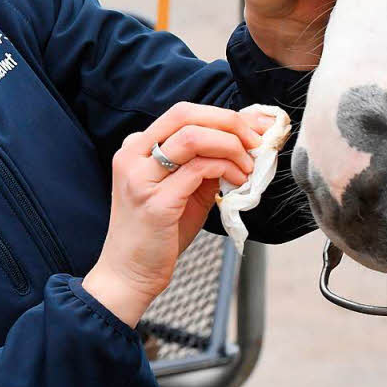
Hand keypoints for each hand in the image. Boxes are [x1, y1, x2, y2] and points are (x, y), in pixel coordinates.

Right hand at [82, 103, 271, 327]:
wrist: (129, 272)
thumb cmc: (157, 233)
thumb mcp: (182, 190)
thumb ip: (204, 164)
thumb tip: (244, 143)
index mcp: (135, 147)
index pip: (182, 113)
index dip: (222, 115)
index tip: (254, 127)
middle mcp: (132, 155)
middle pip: (185, 115)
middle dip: (229, 123)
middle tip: (256, 142)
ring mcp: (141, 178)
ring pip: (193, 137)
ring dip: (231, 146)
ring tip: (248, 166)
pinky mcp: (155, 202)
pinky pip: (199, 170)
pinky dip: (226, 169)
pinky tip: (238, 181)